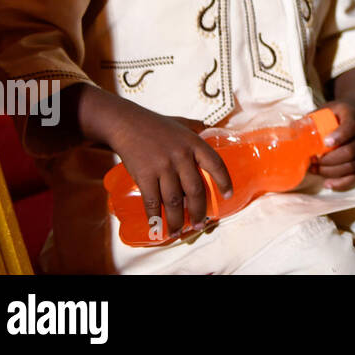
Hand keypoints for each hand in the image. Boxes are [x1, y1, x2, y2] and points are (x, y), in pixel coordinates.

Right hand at [103, 102, 231, 239]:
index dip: (224, 181)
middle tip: (200, 224)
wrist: (126, 124)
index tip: (228, 195)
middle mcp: (181, 156)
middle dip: (198, 211)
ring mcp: (162, 167)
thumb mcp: (183, 122)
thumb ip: (198, 128)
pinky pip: (152, 201)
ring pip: (174, 200)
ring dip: (177, 220)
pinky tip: (158, 226)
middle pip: (195, 190)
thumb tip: (213, 131)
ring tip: (179, 232)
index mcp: (194, 143)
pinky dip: (155, 216)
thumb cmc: (157, 124)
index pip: (215, 164)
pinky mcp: (144, 175)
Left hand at [311, 99, 354, 190]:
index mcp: (352, 117)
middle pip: (350, 151)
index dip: (339, 137)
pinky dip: (341, 183)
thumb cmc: (337, 113)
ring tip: (315, 170)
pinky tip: (327, 183)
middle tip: (313, 161)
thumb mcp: (325, 109)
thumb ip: (310, 120)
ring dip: (331, 172)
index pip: (350, 127)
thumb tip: (289, 132)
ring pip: (352, 165)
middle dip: (329, 161)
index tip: (325, 143)